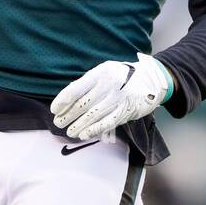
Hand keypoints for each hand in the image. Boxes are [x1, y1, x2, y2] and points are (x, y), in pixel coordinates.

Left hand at [51, 52, 172, 141]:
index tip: (54, 109)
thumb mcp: (105, 70)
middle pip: (82, 104)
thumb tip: (68, 98)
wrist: (151, 79)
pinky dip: (94, 130)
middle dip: (68, 116)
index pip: (76, 89)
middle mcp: (109, 85)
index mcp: (101, 72)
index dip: (63, 101)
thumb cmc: (123, 75)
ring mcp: (118, 99)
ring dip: (78, 125)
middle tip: (58, 122)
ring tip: (69, 131)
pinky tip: (84, 134)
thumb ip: (89, 82)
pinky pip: (107, 123)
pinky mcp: (126, 111)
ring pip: (92, 116)